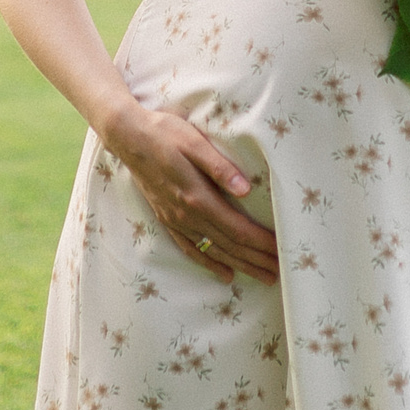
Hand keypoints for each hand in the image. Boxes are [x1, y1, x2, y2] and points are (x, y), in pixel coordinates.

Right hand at [97, 102, 279, 285]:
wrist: (128, 138)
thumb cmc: (165, 133)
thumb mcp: (194, 142)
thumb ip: (219, 167)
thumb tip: (245, 190)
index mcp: (197, 197)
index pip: (237, 228)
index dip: (260, 243)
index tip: (281, 250)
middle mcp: (187, 215)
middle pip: (229, 245)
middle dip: (256, 260)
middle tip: (280, 272)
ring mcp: (175, 220)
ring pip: (213, 251)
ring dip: (240, 265)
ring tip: (263, 277)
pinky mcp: (166, 219)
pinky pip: (190, 248)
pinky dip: (209, 263)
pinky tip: (225, 273)